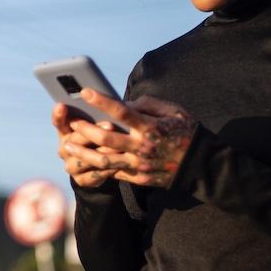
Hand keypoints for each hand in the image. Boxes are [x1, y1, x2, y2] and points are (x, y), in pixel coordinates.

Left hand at [64, 90, 197, 187]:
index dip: (101, 101)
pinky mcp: (139, 178)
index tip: (84, 92)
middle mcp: (142, 147)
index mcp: (151, 127)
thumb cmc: (187, 132)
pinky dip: (99, 165)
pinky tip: (86, 159)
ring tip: (68, 146)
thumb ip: (148, 104)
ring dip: (83, 152)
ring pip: (104, 160)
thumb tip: (125, 103)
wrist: (201, 166)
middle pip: (106, 138)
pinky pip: (114, 172)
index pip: (121, 112)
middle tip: (72, 123)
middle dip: (85, 129)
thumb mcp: (174, 111)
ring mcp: (139, 165)